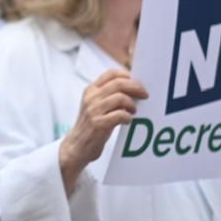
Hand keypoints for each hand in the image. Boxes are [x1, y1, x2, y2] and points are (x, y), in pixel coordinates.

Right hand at [58, 68, 146, 188]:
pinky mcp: (98, 124)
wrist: (76, 147)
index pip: (111, 73)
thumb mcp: (95, 106)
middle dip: (136, 88)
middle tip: (145, 95)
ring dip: (132, 104)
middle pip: (119, 83)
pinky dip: (128, 117)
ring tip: (133, 111)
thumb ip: (108, 95)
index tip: (138, 83)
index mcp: (91, 90)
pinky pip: (120, 115)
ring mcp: (93, 110)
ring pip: (120, 98)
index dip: (127, 75)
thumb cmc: (91, 126)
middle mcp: (91, 97)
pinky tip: (127, 121)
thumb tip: (134, 88)